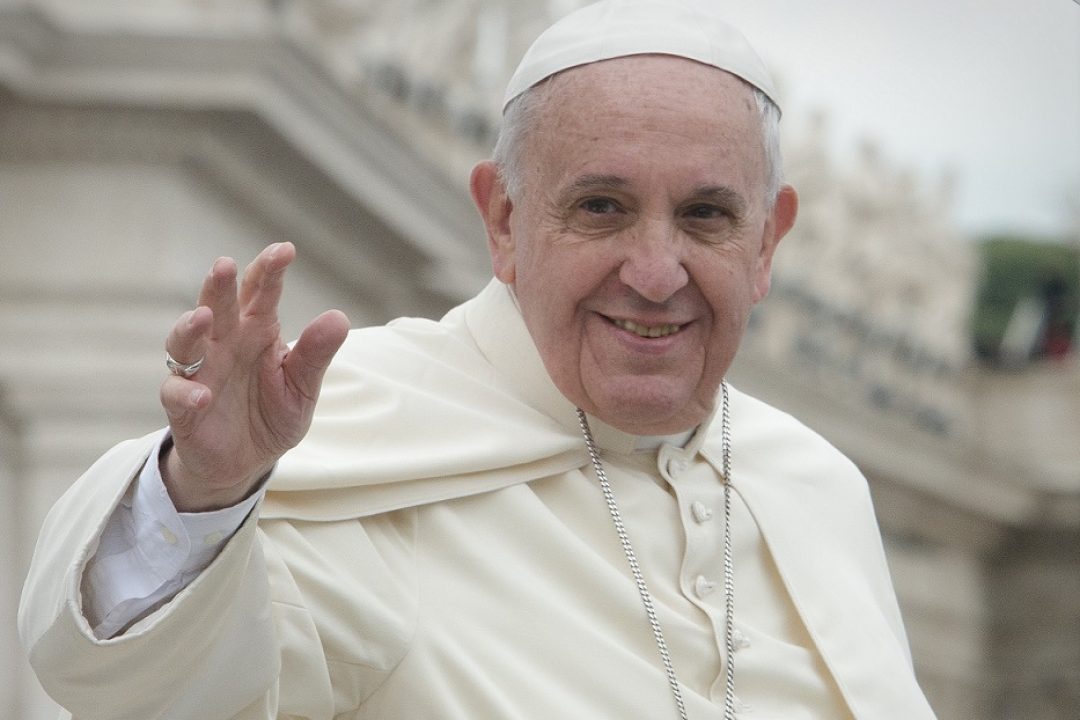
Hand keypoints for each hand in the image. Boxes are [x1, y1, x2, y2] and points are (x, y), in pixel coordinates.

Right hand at [159, 242, 349, 511]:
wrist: (247, 462)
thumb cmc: (273, 414)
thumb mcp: (302, 387)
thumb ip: (315, 354)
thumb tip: (338, 318)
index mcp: (256, 332)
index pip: (260, 293)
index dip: (268, 271)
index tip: (284, 250)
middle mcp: (224, 344)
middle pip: (218, 306)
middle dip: (219, 285)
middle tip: (225, 264)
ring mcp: (200, 373)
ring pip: (185, 342)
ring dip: (190, 327)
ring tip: (202, 317)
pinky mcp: (184, 407)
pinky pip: (178, 394)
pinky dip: (187, 392)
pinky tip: (203, 394)